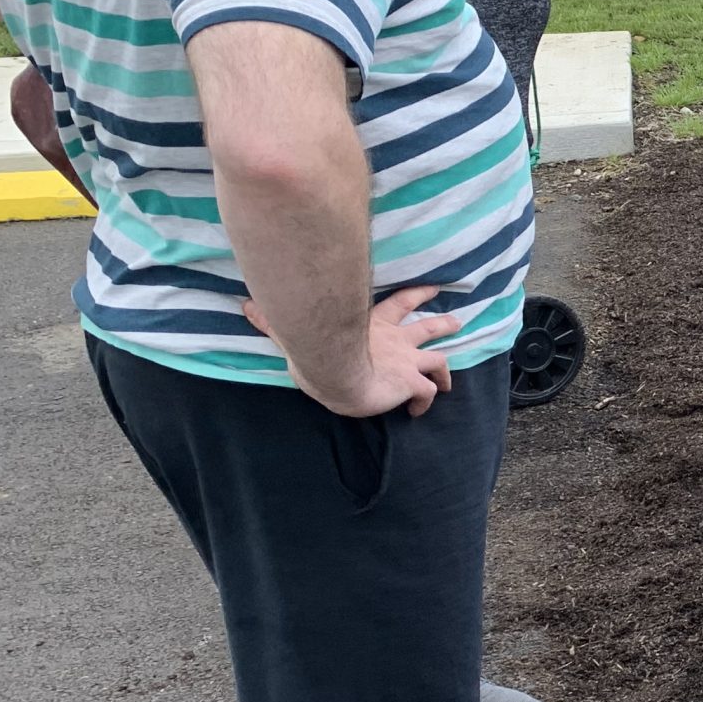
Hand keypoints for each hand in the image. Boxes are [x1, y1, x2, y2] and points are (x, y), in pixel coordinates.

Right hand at [246, 285, 463, 416]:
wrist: (335, 370)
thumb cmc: (316, 350)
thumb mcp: (297, 332)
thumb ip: (274, 321)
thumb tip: (246, 305)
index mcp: (373, 325)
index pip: (399, 303)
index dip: (417, 295)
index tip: (433, 289)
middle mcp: (396, 340)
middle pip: (427, 327)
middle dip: (443, 324)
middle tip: (456, 322)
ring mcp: (406, 362)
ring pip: (438, 361)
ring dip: (444, 370)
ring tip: (448, 381)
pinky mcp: (410, 384)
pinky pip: (426, 394)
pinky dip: (426, 402)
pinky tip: (417, 412)